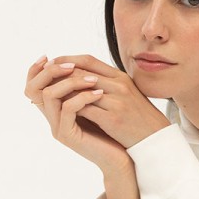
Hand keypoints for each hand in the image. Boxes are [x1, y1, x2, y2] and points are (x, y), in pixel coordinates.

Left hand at [47, 54, 170, 149]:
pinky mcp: (113, 118)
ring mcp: (116, 101)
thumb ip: (108, 84)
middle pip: (81, 72)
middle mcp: (119, 85)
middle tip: (43, 78)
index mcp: (121, 77)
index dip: (68, 60)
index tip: (53, 63)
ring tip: (50, 95)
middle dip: (59, 74)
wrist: (155, 139)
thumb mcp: (127, 94)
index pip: (89, 60)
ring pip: (80, 89)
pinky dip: (71, 108)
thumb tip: (84, 77)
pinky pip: (85, 108)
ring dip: (63, 91)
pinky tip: (62, 111)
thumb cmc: (138, 118)